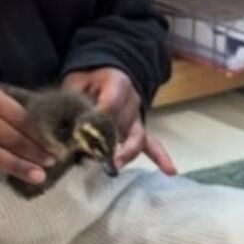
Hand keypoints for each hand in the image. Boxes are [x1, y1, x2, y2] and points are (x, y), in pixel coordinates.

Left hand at [62, 68, 176, 174]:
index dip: (97, 119)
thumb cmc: (88, 78)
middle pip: (123, 124)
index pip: (111, 104)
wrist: (103, 72)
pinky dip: (160, 157)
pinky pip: (151, 143)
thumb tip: (73, 124)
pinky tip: (170, 170)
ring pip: (137, 136)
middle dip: (107, 140)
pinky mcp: (138, 128)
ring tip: (116, 164)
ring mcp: (137, 116)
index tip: (83, 131)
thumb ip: (75, 99)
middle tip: (90, 152)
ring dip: (127, 152)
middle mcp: (133, 101)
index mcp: (118, 84)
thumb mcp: (77, 81)